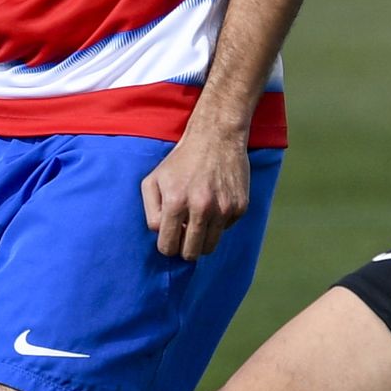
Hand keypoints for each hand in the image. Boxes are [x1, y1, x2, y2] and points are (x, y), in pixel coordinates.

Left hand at [141, 122, 249, 260]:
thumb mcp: (153, 180)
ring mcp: (223, 209)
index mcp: (175, 202)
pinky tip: (214, 204)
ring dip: (202, 239)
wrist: (216, 138)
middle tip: (184, 236)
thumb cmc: (180, 161)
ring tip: (198, 222)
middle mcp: (201, 208)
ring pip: (210, 246)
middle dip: (184, 249)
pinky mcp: (240, 207)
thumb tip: (161, 233)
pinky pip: (225, 230)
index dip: (167, 246)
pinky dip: (218, 223)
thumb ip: (150, 210)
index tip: (169, 239)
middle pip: (190, 253)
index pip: (168, 246)